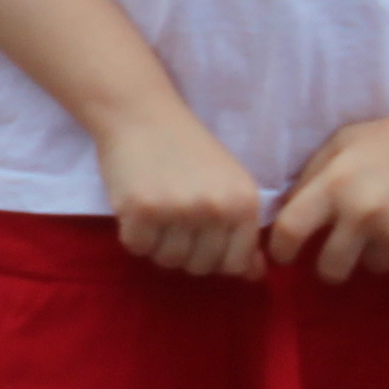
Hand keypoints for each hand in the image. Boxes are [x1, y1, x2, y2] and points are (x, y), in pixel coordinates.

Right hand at [96, 107, 265, 279]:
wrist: (142, 113)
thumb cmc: (187, 149)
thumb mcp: (228, 184)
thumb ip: (242, 231)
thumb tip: (255, 275)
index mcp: (244, 203)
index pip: (236, 264)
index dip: (216, 258)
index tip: (202, 237)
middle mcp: (215, 209)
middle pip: (200, 267)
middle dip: (184, 252)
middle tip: (174, 218)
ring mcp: (178, 211)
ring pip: (168, 260)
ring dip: (158, 244)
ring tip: (156, 211)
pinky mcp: (141, 210)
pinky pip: (137, 247)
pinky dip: (133, 234)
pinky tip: (137, 206)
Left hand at [269, 103, 388, 280]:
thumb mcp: (343, 143)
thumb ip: (313, 177)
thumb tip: (289, 213)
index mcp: (336, 186)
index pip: (291, 230)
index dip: (280, 249)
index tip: (283, 256)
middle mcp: (364, 215)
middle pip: (330, 268)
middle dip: (329, 267)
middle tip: (336, 258)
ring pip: (374, 267)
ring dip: (376, 252)